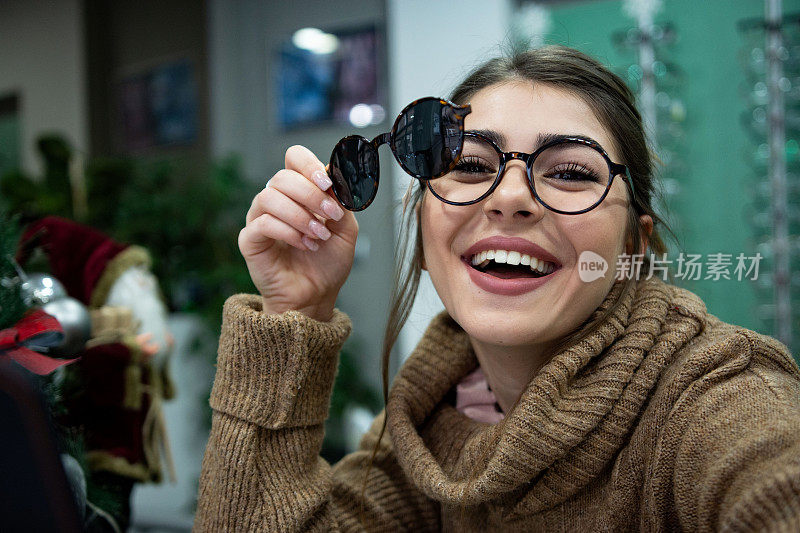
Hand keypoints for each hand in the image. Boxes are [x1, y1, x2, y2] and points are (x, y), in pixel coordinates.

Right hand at [238, 145, 357, 321]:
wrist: (316, 295)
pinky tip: (304, 244)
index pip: (294, 158)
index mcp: (298, 191)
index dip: (309, 165)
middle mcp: (275, 200)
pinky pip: (263, 223)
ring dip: (300, 215)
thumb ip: (342, 201)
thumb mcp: (346, 228)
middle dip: (311, 195)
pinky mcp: (250, 240)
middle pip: (282, 177)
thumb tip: (336, 176)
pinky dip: (288, 232)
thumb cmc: (328, 262)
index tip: (328, 183)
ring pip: (269, 197)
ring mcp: (259, 218)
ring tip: (319, 236)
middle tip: (330, 216)